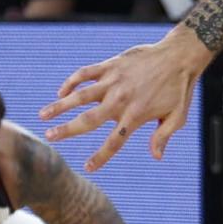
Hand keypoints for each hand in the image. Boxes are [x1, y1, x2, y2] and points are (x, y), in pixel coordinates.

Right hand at [40, 34, 206, 171]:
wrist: (180, 55)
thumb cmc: (180, 88)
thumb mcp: (177, 116)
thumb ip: (163, 136)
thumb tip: (156, 156)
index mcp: (136, 116)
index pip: (114, 142)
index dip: (100, 157)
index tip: (87, 168)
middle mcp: (120, 100)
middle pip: (88, 120)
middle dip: (66, 130)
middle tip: (49, 137)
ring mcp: (113, 81)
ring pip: (80, 95)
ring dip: (59, 105)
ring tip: (43, 115)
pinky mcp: (111, 65)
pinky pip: (85, 73)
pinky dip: (71, 82)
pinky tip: (62, 92)